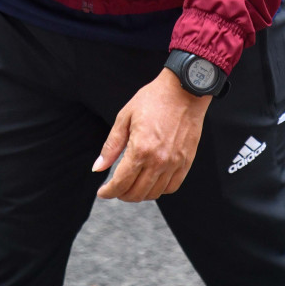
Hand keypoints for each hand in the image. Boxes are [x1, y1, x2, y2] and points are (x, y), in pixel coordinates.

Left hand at [93, 68, 211, 201]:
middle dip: (121, 194)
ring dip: (139, 195)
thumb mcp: (124, 117)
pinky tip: (151, 182)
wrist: (184, 90)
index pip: (121, 183)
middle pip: (136, 193)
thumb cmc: (153, 99)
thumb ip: (111, 146)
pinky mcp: (186, 162)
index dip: (108, 192)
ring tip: (131, 186)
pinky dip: (159, 190)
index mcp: (140, 149)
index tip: (103, 192)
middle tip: (115, 189)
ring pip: (154, 193)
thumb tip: (98, 168)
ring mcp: (174, 163)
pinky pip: (172, 187)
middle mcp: (158, 161)